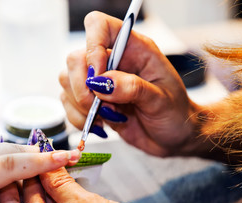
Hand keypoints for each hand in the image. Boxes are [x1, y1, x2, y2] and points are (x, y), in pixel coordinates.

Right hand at [60, 11, 205, 156]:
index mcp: (133, 49)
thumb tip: (100, 83)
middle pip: (75, 59)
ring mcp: (99, 81)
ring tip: (110, 117)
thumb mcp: (161, 100)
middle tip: (104, 107)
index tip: (98, 77)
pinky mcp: (92, 100)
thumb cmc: (174, 113)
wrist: (172, 136)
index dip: (92, 47)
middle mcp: (112, 61)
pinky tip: (102, 124)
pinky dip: (80, 118)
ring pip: (67, 82)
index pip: (100, 26)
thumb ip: (133, 88)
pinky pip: (68, 104)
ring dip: (82, 106)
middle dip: (83, 88)